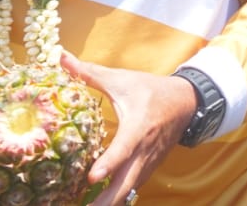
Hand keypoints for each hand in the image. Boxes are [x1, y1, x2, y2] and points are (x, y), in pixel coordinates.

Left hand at [62, 52, 195, 204]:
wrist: (186, 101)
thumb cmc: (150, 90)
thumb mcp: (121, 79)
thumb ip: (89, 73)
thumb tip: (60, 56)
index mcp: (138, 127)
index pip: (123, 149)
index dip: (108, 164)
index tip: (91, 178)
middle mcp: (144, 150)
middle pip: (126, 183)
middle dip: (105, 202)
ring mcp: (148, 162)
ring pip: (130, 190)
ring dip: (110, 203)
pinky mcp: (149, 168)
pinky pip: (132, 188)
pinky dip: (118, 198)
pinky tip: (100, 205)